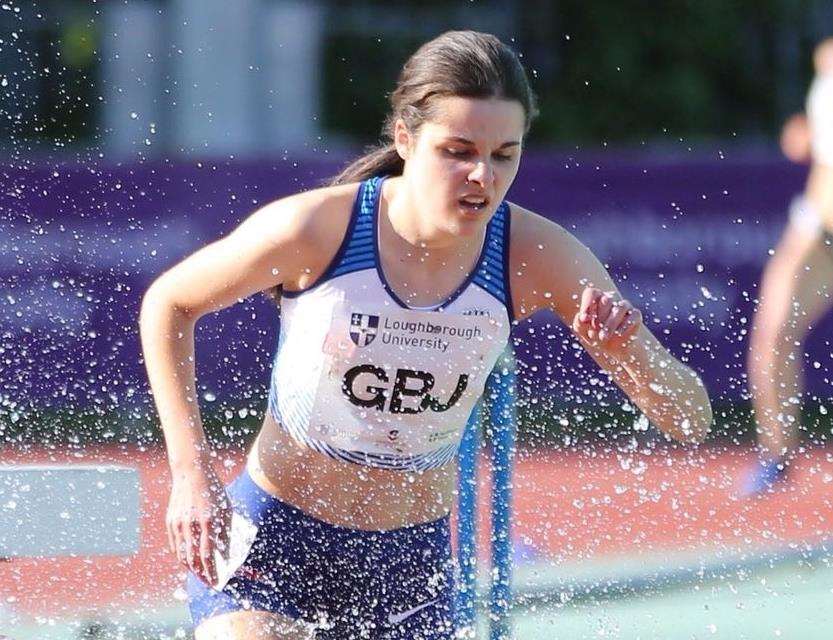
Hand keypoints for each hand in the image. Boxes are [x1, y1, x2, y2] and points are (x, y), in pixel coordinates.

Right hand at [166, 463, 231, 585]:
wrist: (192, 472)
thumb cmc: (213, 490)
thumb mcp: (226, 509)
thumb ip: (225, 532)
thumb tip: (225, 554)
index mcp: (208, 521)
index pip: (208, 555)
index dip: (211, 571)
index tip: (216, 582)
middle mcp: (191, 524)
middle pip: (193, 559)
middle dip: (201, 574)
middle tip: (207, 582)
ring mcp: (178, 524)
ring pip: (182, 555)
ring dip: (191, 568)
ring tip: (199, 574)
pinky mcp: (170, 522)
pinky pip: (175, 545)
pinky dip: (182, 556)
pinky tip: (189, 560)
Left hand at [571, 287, 641, 356]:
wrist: (613, 348)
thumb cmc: (595, 334)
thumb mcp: (583, 331)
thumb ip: (579, 323)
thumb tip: (581, 317)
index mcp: (596, 298)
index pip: (592, 293)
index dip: (587, 304)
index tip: (584, 319)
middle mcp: (611, 298)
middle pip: (606, 300)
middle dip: (599, 317)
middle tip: (593, 333)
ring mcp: (624, 306)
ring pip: (620, 308)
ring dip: (610, 324)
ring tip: (603, 337)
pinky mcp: (635, 315)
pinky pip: (633, 316)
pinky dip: (625, 326)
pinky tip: (618, 334)